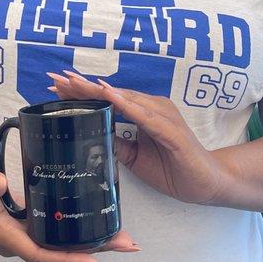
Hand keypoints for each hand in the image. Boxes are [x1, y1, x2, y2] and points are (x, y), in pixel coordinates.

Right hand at [0, 155, 138, 261]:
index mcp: (4, 235)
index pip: (39, 254)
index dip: (66, 259)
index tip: (94, 260)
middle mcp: (16, 242)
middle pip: (58, 255)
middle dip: (92, 252)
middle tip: (127, 244)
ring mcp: (22, 236)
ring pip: (60, 247)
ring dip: (90, 244)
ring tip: (122, 238)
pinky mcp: (28, 227)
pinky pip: (56, 236)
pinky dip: (77, 234)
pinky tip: (97, 225)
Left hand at [48, 71, 225, 205]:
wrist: (206, 183)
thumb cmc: (173, 168)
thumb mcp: (134, 158)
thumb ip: (116, 143)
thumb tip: (90, 137)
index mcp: (143, 112)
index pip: (107, 98)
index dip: (82, 92)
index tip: (56, 87)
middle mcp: (152, 107)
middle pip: (112, 93)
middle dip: (82, 86)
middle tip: (55, 78)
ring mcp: (163, 116)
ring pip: (125, 99)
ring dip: (99, 91)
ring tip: (74, 84)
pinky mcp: (171, 130)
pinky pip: (146, 116)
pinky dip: (127, 106)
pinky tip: (111, 98)